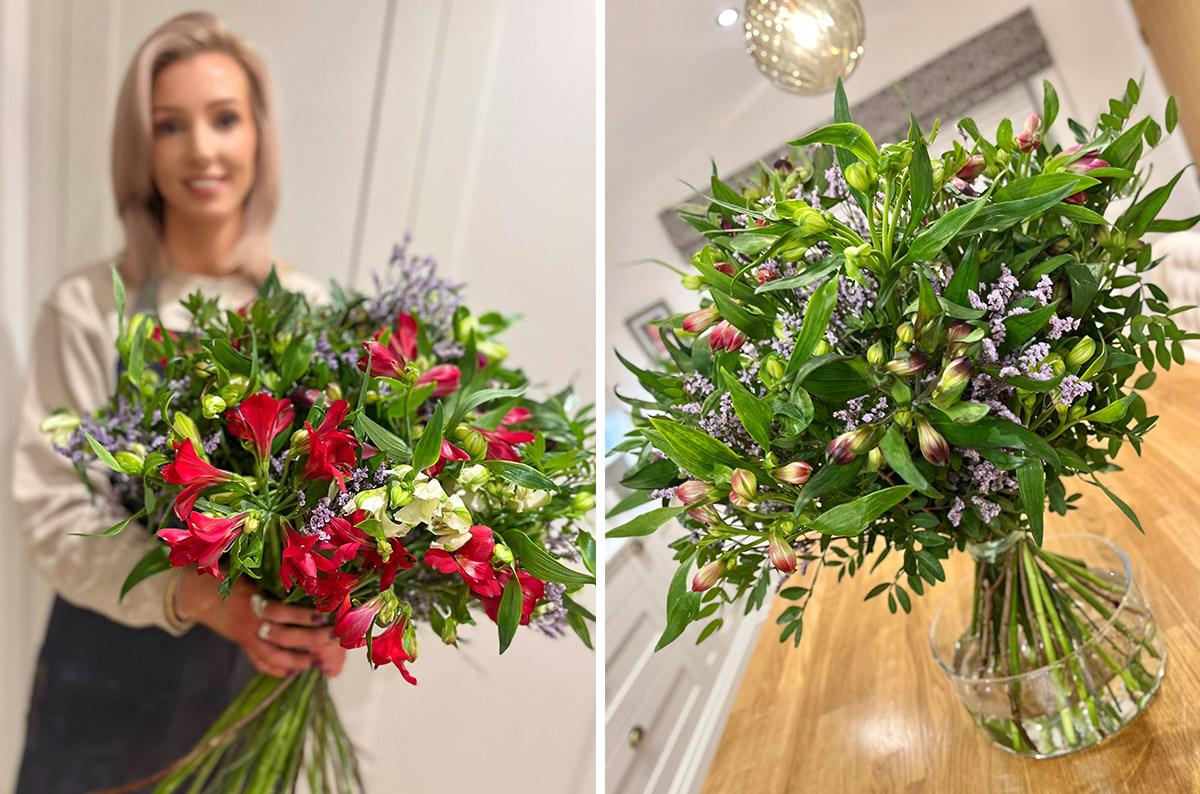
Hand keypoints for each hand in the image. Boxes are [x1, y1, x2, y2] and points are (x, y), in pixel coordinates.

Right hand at [178, 571, 346, 677]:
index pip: (280, 612)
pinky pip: (260, 663)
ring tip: (319, 662)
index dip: (301, 615)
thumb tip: (312, 584)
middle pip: (282, 637)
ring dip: (297, 661)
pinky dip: (278, 670)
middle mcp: (252, 623)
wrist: (205, 598)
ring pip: (273, 656)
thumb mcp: (256, 578)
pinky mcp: (245, 647)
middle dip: (308, 639)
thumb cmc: (238, 583)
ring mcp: (248, 638)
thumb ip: (278, 584)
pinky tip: (295, 672)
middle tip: (331, 638)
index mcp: (254, 603)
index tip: (322, 616)